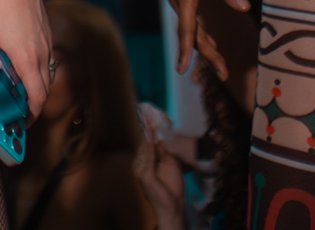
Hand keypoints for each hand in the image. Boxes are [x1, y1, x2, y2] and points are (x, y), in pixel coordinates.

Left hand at [0, 0, 51, 119]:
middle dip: (33, 103)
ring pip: (47, 73)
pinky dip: (37, 68)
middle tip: (18, 109)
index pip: (37, 98)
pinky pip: (46, 58)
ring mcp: (47, 42)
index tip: (21, 121)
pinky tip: (20, 61)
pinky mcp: (47, 32)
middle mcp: (42, 54)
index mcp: (27, 59)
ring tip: (19, 87)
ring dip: (36, 85)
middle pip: (45, 89)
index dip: (31, 115)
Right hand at [132, 108, 186, 229]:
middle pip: (143, 142)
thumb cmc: (172, 185)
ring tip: (148, 119)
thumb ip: (161, 149)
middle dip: (146, 127)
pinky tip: (151, 135)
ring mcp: (140, 170)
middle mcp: (140, 164)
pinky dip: (149, 145)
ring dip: (147, 133)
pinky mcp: (144, 175)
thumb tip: (156, 133)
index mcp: (145, 161)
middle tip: (146, 110)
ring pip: (144, 147)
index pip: (145, 141)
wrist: (174, 205)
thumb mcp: (169, 162)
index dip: (147, 128)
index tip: (147, 113)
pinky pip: (147, 157)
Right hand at [158, 0, 249, 81]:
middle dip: (208, 55)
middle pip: (192, 35)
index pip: (187, 30)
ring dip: (204, 46)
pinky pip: (189, 20)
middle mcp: (178, 1)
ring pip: (190, 29)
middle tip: (225, 73)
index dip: (187, 52)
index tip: (183, 71)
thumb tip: (244, 8)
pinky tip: (211, 40)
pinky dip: (199, 34)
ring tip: (220, 64)